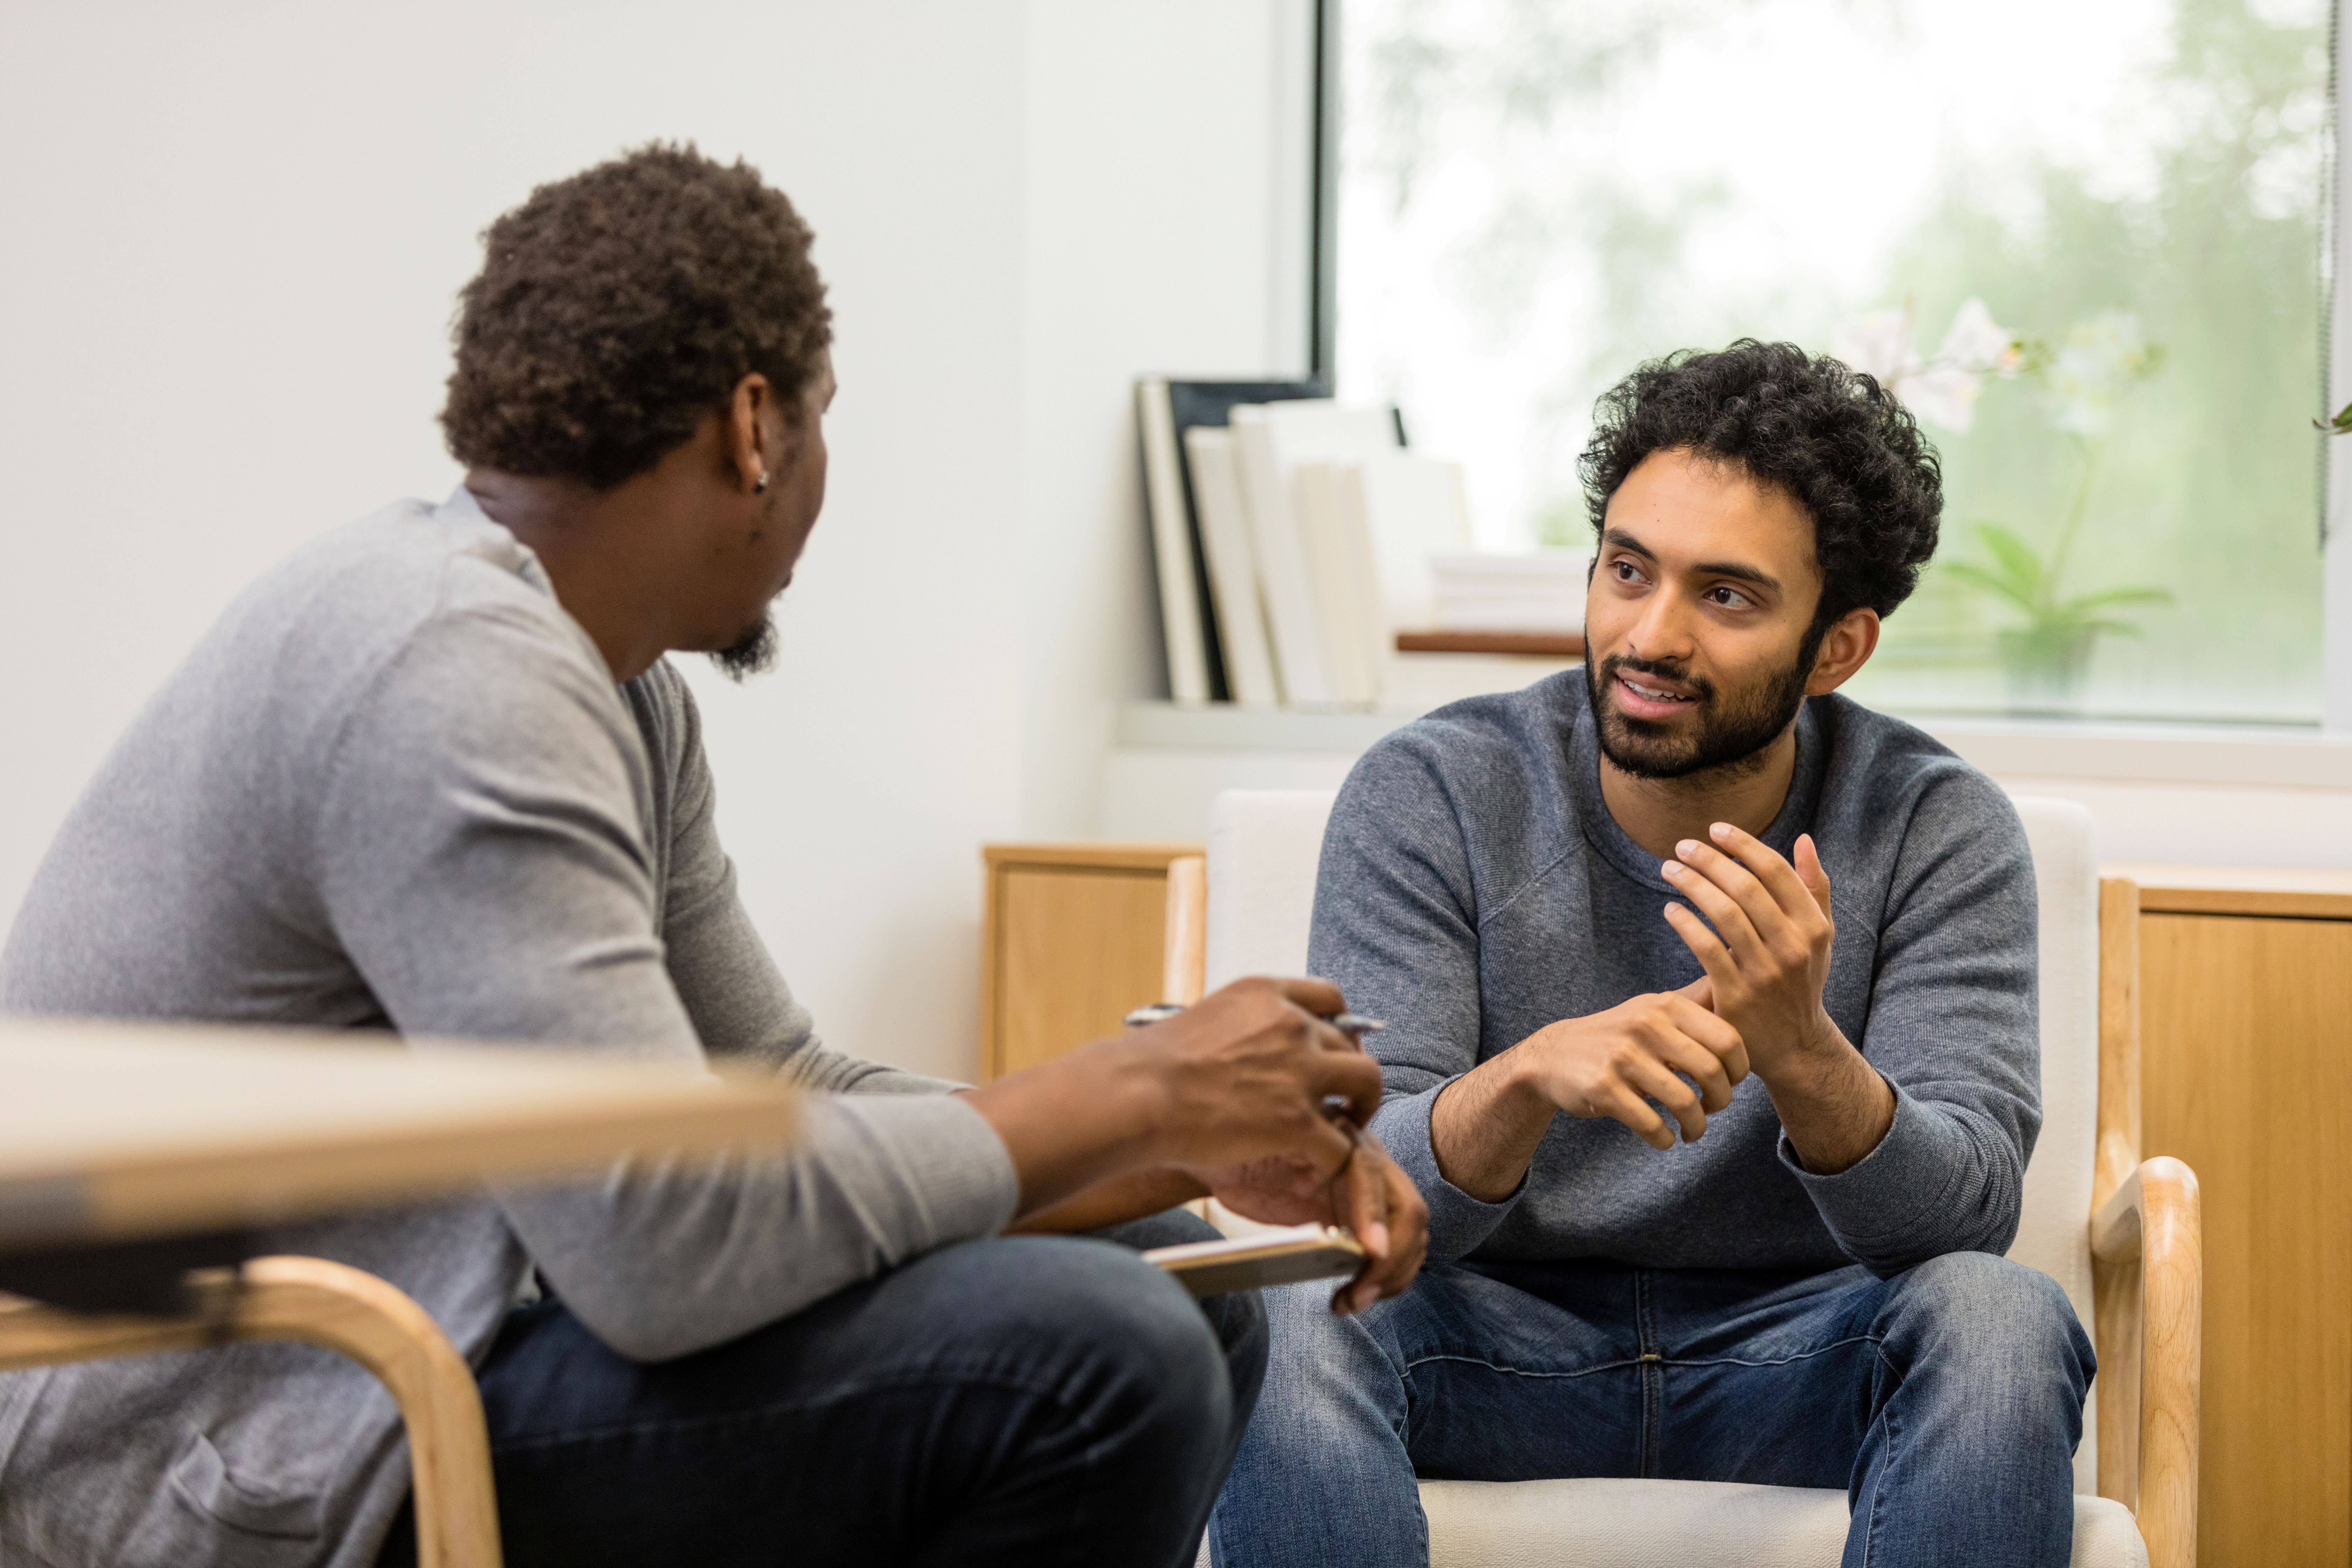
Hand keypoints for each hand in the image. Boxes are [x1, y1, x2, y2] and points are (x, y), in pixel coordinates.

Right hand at [1131, 976, 1383, 1183]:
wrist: (1137, 1094)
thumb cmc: (1153, 1065)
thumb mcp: (1205, 1018)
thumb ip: (1242, 1025)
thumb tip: (1251, 1044)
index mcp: (1266, 995)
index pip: (1330, 996)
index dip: (1342, 1026)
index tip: (1337, 1048)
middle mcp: (1291, 1025)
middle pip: (1353, 1044)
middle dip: (1353, 1072)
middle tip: (1345, 1097)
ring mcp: (1298, 1072)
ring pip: (1367, 1083)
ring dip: (1363, 1108)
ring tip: (1348, 1128)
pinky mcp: (1296, 1120)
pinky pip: (1341, 1142)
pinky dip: (1337, 1159)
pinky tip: (1320, 1168)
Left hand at [1188, 1125, 1429, 1314]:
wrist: (1226, 1160)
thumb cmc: (1232, 1158)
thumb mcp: (1243, 1168)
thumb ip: (1275, 1183)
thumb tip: (1306, 1216)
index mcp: (1336, 1136)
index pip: (1368, 1172)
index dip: (1373, 1213)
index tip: (1371, 1254)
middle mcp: (1365, 1158)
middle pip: (1407, 1209)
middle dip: (1393, 1258)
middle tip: (1359, 1297)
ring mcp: (1372, 1189)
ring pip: (1410, 1233)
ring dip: (1393, 1275)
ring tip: (1352, 1301)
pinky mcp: (1368, 1218)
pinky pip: (1397, 1248)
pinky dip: (1386, 1278)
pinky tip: (1355, 1295)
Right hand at [1509, 980, 1748, 1150]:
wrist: (1553, 1055)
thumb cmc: (1617, 1036)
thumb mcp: (1652, 1008)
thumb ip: (1694, 1000)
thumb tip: (1735, 972)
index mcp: (1665, 1006)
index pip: (1728, 1038)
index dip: (1740, 1068)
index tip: (1731, 1082)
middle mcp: (1645, 1026)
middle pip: (1711, 1071)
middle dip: (1722, 1101)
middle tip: (1714, 1109)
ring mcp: (1622, 1057)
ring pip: (1685, 1103)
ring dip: (1697, 1127)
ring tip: (1693, 1132)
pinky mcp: (1603, 1088)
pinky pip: (1652, 1124)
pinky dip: (1665, 1139)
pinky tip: (1665, 1138)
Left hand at [1660, 825, 1836, 1082]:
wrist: (1795, 1046)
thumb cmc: (1802, 981)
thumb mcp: (1820, 938)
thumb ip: (1814, 888)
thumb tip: (1804, 840)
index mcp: (1814, 927)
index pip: (1776, 871)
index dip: (1743, 844)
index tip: (1716, 829)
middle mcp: (1793, 947)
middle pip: (1745, 887)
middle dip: (1710, 860)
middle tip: (1683, 846)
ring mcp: (1765, 972)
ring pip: (1723, 912)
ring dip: (1691, 884)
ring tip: (1670, 869)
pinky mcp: (1736, 995)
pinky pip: (1705, 947)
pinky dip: (1685, 922)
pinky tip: (1671, 909)